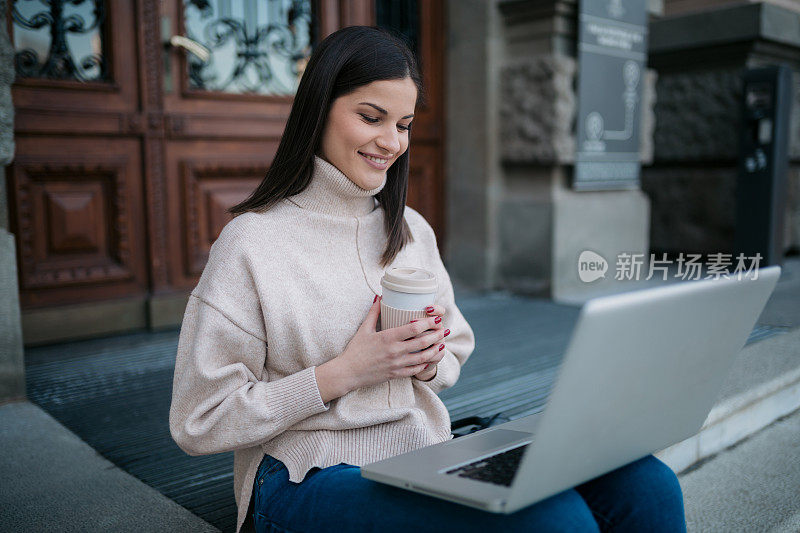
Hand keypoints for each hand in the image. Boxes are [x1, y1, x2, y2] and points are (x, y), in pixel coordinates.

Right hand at [323, 296, 449, 393]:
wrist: (348, 373)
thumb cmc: (355, 350)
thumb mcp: (364, 329)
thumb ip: (374, 313)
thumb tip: (379, 297)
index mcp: (387, 337)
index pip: (413, 328)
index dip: (428, 323)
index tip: (436, 319)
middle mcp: (394, 350)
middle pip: (422, 342)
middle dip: (436, 335)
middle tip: (444, 330)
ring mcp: (396, 364)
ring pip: (422, 357)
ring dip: (435, 350)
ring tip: (442, 345)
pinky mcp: (396, 374)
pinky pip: (415, 369)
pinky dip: (425, 364)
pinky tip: (430, 359)